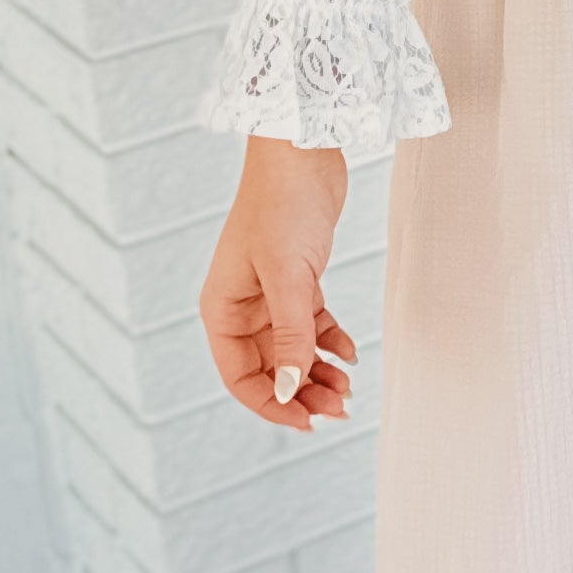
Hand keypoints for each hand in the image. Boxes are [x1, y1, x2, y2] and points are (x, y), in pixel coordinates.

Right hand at [199, 136, 355, 429]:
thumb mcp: (289, 277)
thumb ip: (291, 336)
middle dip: (302, 393)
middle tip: (340, 408)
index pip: (240, 377)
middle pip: (269, 369)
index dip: (273, 405)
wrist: (303, 150)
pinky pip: (311, 326)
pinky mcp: (297, 281)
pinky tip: (350, 351)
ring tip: (348, 387)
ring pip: (293, 352)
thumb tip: (291, 391)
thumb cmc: (283, 205)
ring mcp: (268, 295)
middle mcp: (240, 307)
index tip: (308, 422)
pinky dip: (329, 342)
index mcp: (221, 309)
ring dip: (318, 373)